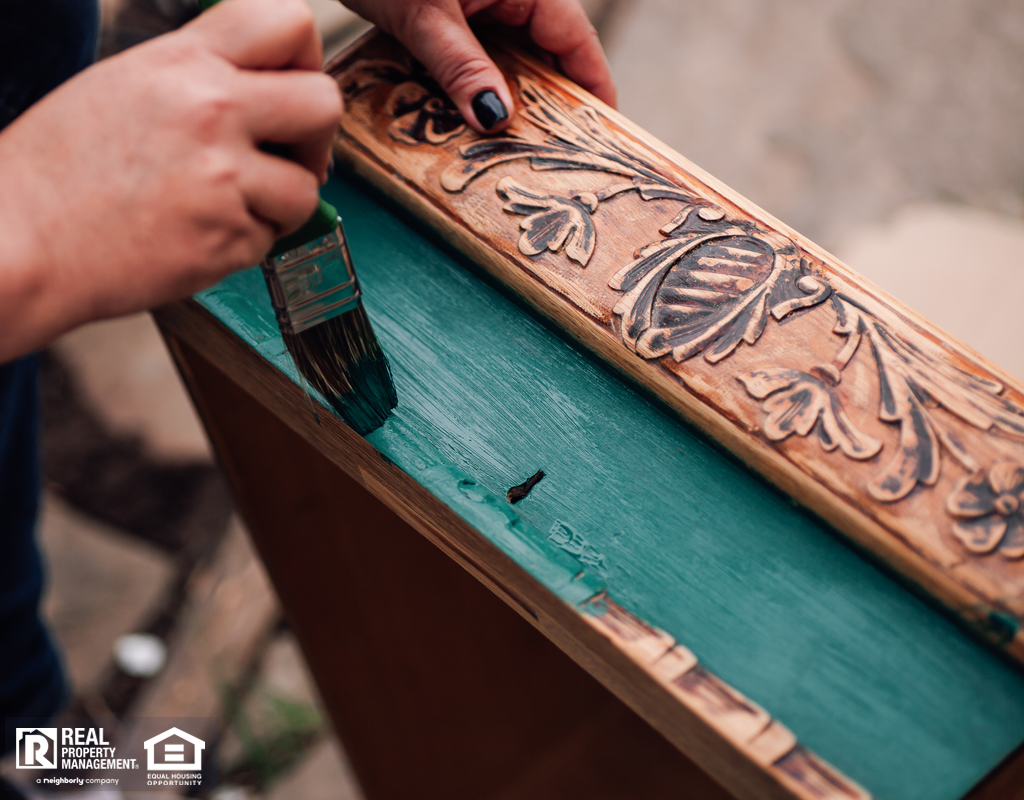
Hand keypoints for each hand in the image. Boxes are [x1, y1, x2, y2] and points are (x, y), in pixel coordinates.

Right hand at [0, 0, 341, 361]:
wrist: (21, 240)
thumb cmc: (59, 170)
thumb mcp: (126, 85)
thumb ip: (199, 76)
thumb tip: (264, 86)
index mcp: (184, 62)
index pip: (290, 22)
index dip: (306, 58)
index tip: (293, 89)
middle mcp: (211, 110)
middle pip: (325, 103)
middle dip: (316, 136)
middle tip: (288, 156)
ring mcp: (223, 177)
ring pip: (306, 187)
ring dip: (280, 202)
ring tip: (228, 205)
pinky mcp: (228, 237)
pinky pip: (272, 238)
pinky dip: (246, 241)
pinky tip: (199, 232)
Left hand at [343, 0, 615, 131]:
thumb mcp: (424, 17)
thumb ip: (462, 68)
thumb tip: (496, 119)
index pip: (577, 42)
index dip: (593, 91)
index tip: (601, 135)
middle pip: (548, 55)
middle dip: (548, 106)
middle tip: (548, 159)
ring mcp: (487, 2)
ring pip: (514, 58)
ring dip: (509, 100)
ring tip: (512, 149)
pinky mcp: (460, 10)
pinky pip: (482, 54)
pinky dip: (480, 85)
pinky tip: (474, 118)